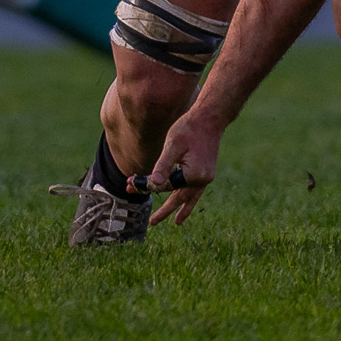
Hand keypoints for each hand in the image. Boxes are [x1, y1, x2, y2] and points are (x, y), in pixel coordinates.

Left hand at [145, 111, 220, 226]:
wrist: (211, 117)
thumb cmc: (189, 128)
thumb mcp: (173, 144)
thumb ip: (163, 166)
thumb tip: (154, 185)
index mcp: (193, 175)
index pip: (165, 185)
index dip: (146, 185)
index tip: (129, 182)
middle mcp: (203, 180)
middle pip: (178, 196)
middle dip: (165, 207)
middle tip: (152, 222)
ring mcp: (207, 177)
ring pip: (190, 197)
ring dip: (181, 208)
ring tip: (176, 222)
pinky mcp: (207, 173)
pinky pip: (196, 190)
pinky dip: (190, 198)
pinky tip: (186, 204)